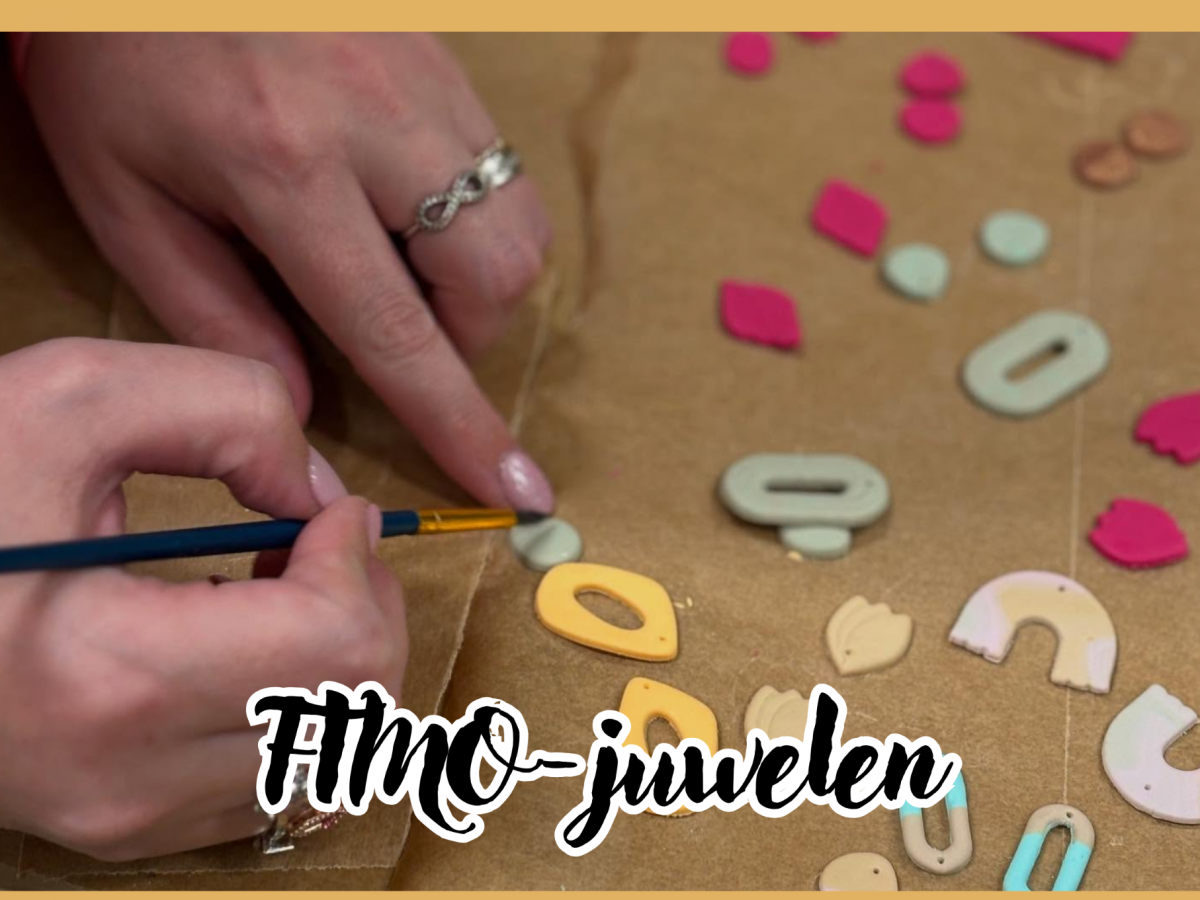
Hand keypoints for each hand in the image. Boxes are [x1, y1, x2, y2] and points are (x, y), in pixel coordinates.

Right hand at [0, 338, 406, 859]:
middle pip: (353, 707)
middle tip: (318, 544)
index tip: (328, 510)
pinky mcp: (123, 831)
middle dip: (364, 606)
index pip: (338, 644)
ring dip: (337, 661)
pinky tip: (248, 649)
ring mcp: (124, 820)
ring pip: (328, 758)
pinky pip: (274, 785)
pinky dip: (298, 710)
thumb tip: (325, 499)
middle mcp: (125, 780)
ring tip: (279, 592)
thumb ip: (229, 411)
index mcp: (109, 677)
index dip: (356, 559)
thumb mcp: (70, 397)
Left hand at [23, 33, 554, 513]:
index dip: (457, 422)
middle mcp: (377, 124)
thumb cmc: (115, 61)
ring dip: (480, 280)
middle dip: (470, 337)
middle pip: (494, 275)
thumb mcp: (125, 198)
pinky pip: (505, 169)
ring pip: (519, 222)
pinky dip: (478, 219)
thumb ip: (214, 311)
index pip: (397, 331)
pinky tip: (409, 208)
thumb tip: (306, 404)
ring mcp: (425, 80)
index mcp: (283, 167)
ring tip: (406, 270)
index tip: (513, 487)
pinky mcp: (446, 57)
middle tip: (402, 330)